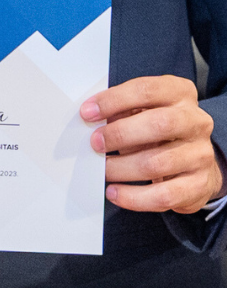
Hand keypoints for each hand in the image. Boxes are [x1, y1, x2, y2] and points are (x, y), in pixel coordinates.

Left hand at [81, 76, 223, 214]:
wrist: (195, 160)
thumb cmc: (158, 130)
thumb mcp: (143, 110)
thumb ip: (121, 110)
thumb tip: (89, 119)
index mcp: (180, 93)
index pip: (147, 90)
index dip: (114, 100)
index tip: (87, 113)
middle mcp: (196, 121)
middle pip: (159, 125)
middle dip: (119, 134)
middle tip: (94, 143)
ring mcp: (200, 154)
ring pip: (158, 164)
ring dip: (121, 169)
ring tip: (103, 170)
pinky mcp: (199, 185)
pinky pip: (164, 195)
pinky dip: (134, 197)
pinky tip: (115, 193)